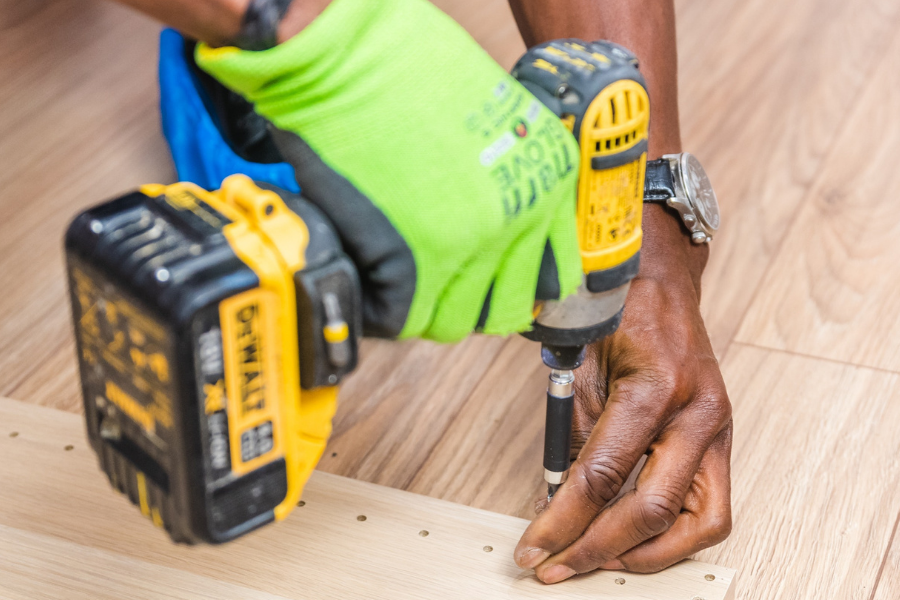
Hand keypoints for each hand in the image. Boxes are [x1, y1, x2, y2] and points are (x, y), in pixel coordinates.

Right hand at [195, 0, 583, 341]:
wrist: (346, 55)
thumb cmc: (403, 65)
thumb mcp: (490, 112)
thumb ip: (502, 171)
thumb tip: (489, 216)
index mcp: (547, 179)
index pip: (553, 269)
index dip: (517, 280)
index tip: (493, 280)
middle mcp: (519, 216)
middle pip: (506, 305)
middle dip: (469, 299)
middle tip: (436, 281)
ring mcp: (469, 245)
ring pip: (453, 321)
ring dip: (423, 305)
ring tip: (397, 272)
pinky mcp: (413, 265)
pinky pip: (399, 318)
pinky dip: (380, 304)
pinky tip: (369, 270)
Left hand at [514, 206, 732, 581]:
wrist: (661, 274)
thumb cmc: (619, 308)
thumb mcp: (579, 366)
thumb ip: (573, 437)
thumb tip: (556, 502)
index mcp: (657, 385)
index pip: (604, 475)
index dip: (562, 521)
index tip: (533, 547)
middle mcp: (698, 411)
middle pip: (651, 509)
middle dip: (597, 548)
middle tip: (556, 566)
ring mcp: (718, 428)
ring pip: (699, 523)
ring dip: (645, 553)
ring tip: (598, 561)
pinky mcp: (722, 440)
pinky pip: (709, 509)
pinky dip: (673, 534)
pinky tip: (633, 540)